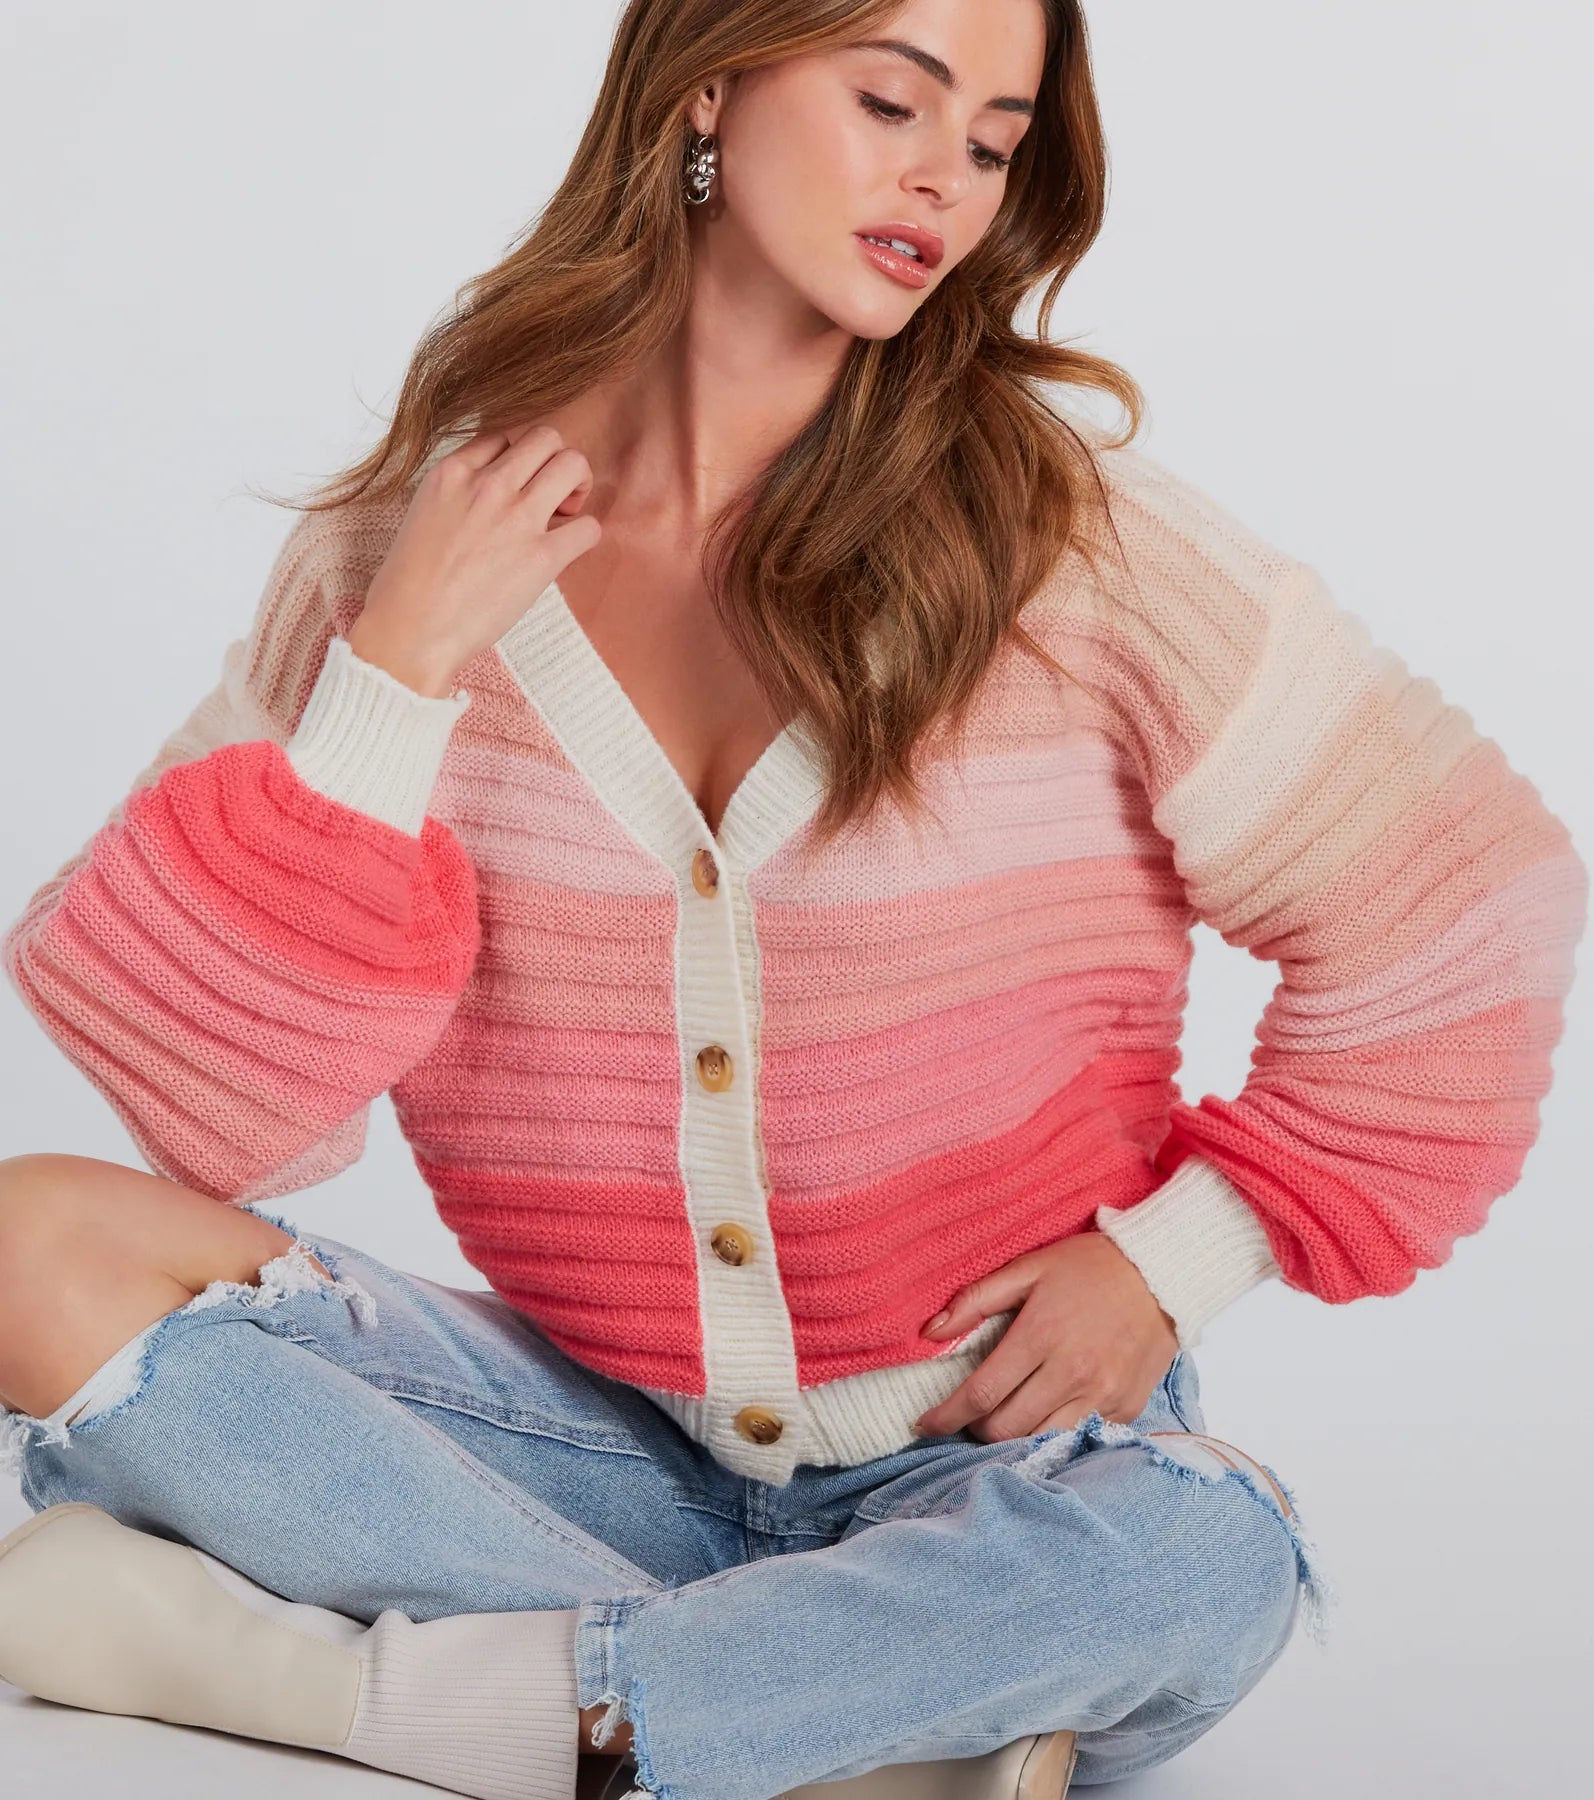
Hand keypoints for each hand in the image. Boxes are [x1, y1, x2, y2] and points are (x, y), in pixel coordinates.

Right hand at [348, 421, 602, 695]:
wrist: (409, 631)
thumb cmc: (408, 586)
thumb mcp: (422, 515)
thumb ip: (456, 495)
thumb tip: (486, 499)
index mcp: (452, 472)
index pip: (503, 437)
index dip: (518, 460)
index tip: (515, 489)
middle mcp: (486, 485)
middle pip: (545, 437)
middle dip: (556, 461)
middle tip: (552, 497)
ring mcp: (516, 517)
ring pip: (572, 463)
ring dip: (578, 484)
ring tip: (565, 516)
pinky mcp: (541, 556)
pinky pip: (589, 526)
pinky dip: (586, 535)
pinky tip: (568, 551)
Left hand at [912, 1231, 1180, 1441]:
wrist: (1162, 1274)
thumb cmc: (1090, 1267)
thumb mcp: (1029, 1268)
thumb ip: (976, 1300)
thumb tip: (930, 1332)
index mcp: (1041, 1335)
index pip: (982, 1393)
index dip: (947, 1416)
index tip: (925, 1424)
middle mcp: (1072, 1372)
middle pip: (1007, 1428)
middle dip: (976, 1430)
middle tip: (970, 1417)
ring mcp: (1103, 1395)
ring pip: (1041, 1440)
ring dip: (1014, 1438)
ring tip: (1004, 1419)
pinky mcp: (1127, 1408)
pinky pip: (1079, 1436)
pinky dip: (1054, 1432)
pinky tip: (1045, 1414)